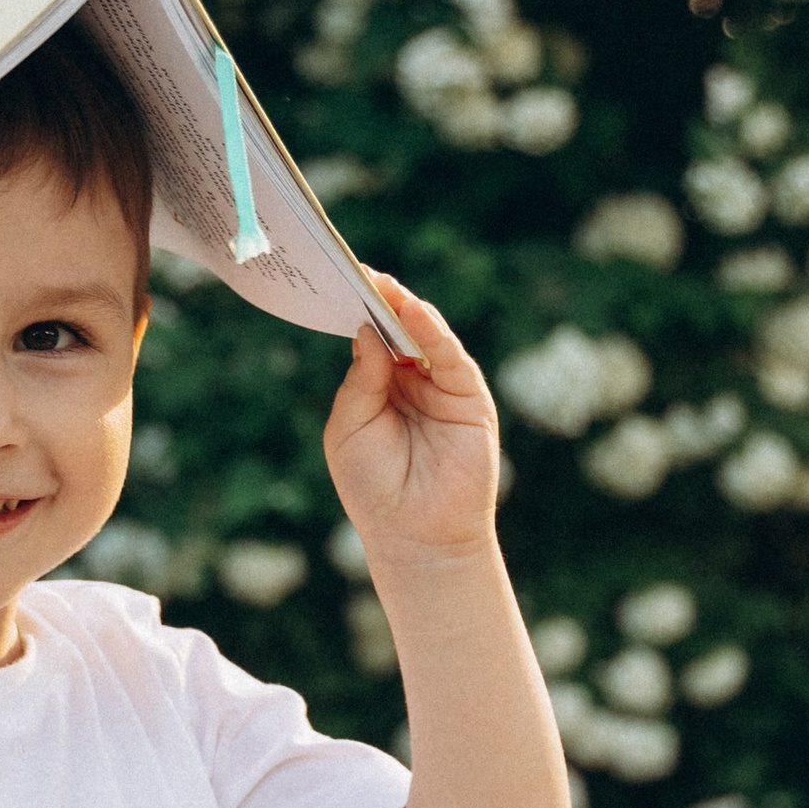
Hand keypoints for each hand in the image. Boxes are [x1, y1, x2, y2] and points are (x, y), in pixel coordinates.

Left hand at [321, 271, 500, 568]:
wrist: (415, 535)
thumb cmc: (374, 488)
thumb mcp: (349, 429)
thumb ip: (360, 380)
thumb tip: (368, 330)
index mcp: (378, 389)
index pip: (371, 339)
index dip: (357, 312)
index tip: (338, 282)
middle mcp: (411, 383)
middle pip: (398, 330)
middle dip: (381, 302)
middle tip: (359, 272)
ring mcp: (442, 389)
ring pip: (426, 337)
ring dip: (407, 309)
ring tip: (385, 286)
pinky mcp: (470, 399)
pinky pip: (451, 358)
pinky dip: (434, 333)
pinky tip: (414, 313)